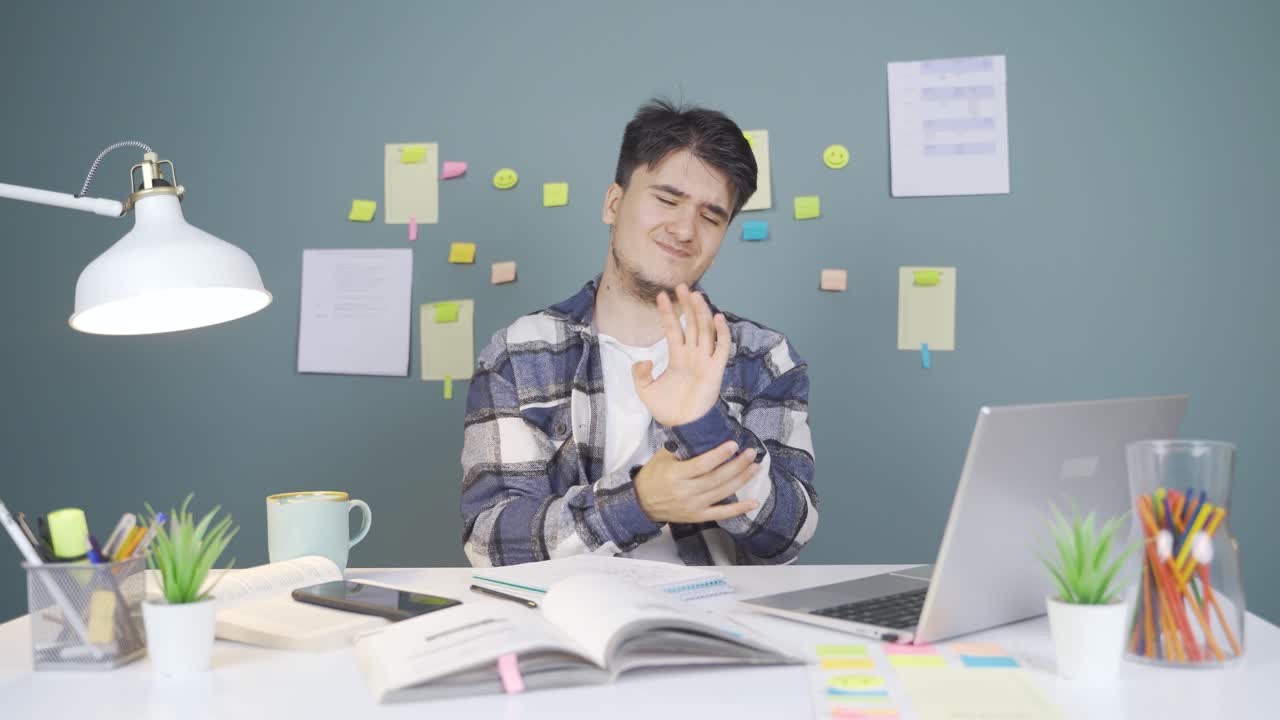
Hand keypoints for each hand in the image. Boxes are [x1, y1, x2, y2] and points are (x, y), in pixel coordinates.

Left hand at [631, 284, 730, 426]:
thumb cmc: (667, 409)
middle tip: (681, 286)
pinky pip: (722, 348)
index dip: (668, 313)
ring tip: (695, 295)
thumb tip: (646, 359)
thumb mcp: (644, 390)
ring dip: (701, 312)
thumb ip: (640, 373)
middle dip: (686, 305)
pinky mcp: (716, 369)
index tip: (661, 296)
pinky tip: (718, 317)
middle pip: (691, 324)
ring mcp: (705, 360)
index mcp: (677, 357)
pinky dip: (722, 333)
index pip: (673, 329)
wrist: (683, 426)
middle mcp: (692, 354)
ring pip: (705, 330)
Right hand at [634, 441, 759, 523]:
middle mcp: (685, 492)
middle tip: (751, 453)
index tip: (734, 445)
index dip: (719, 455)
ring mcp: (693, 506)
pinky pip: (722, 514)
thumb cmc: (653, 475)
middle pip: (717, 478)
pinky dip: (739, 509)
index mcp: (675, 475)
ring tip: (755, 467)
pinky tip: (754, 502)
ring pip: (722, 493)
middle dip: (737, 465)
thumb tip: (703, 431)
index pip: (702, 464)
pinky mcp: (698, 517)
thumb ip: (682, 447)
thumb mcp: (662, 457)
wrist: (641, 503)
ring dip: (742, 480)